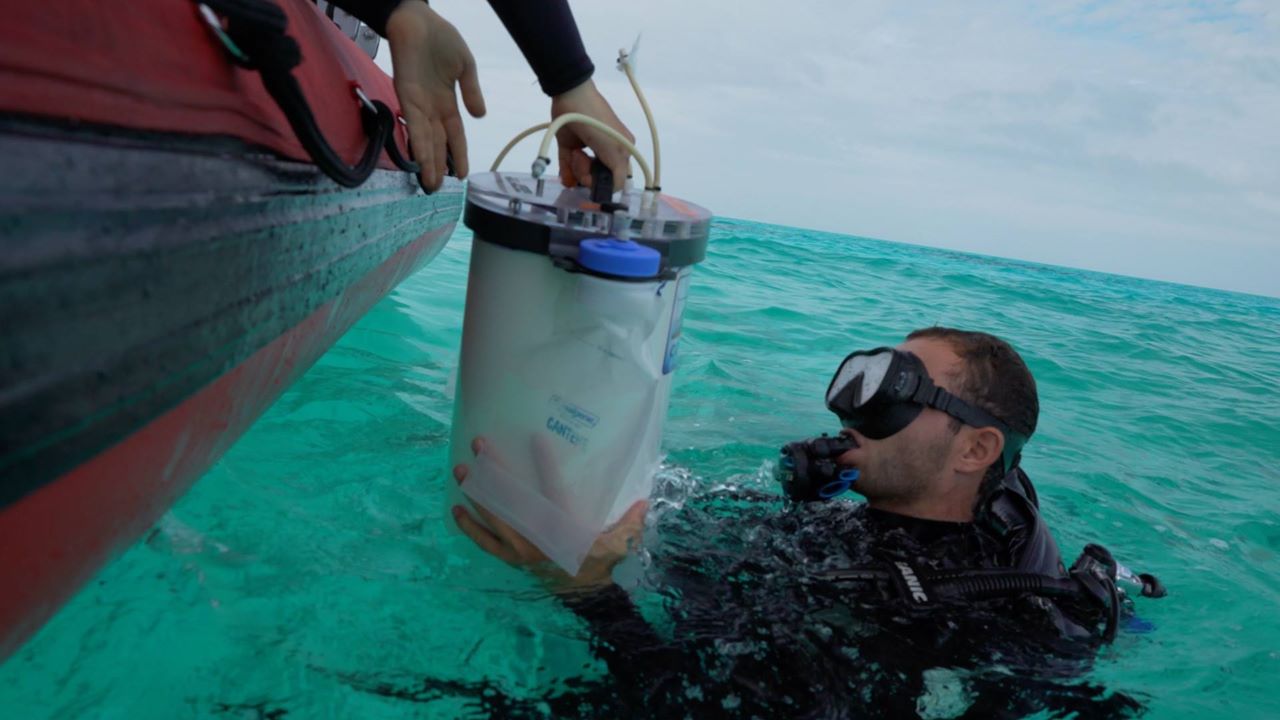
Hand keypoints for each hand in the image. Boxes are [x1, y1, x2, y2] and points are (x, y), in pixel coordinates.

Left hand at [386, 1, 485, 189]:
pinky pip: (414, 123)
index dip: (459, 155)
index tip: (463, 176)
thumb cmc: (441, 38)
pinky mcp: (405, 94)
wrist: (418, 19)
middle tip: (438, 191)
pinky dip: (418, 141)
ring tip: (430, 184)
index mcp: (448, 102)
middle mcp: (432, 108)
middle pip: (437, 143)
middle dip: (439, 167)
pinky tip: (421, 158)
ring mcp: (418, 103)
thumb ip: (471, 91)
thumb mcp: (466, 66)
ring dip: (428, 162)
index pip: (455, 135)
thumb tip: (481, 116)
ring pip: (425, 139)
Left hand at [451, 437, 647, 591]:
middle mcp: (538, 539)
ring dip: (475, 492)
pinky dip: (470, 527)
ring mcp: (521, 550)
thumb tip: (645, 500)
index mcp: (564, 529)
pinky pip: (485, 542)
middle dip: (493, 470)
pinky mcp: (511, 559)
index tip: (536, 440)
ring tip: (460, 469)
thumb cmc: (600, 561)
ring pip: (493, 517)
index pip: (553, 491)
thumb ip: (631, 521)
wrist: (582, 594)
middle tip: (480, 445)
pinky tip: (456, 508)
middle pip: (510, 499)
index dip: (545, 465)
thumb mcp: (619, 542)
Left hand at [550, 80, 635, 191]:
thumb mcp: (614, 149)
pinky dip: (566, 171)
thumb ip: (618, 172)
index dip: (602, 185)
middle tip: (582, 157)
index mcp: (620, 152)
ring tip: (574, 152)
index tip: (592, 178)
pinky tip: (565, 173)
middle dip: (586, 173)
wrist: (571, 95)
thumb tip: (615, 189)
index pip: (614, 181)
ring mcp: (587, 149)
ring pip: (581, 173)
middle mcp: (605, 152)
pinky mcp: (569, 145)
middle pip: (596, 178)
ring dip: (576, 167)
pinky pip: (567, 166)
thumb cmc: (596, 121)